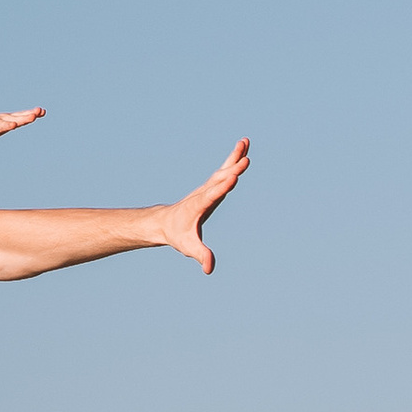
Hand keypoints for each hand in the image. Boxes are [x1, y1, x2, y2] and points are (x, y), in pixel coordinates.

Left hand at [0, 106, 47, 151]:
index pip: (1, 125)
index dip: (7, 125)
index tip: (14, 124)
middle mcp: (1, 119)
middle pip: (14, 119)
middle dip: (23, 118)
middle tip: (33, 116)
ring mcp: (7, 118)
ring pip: (20, 116)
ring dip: (30, 114)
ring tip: (41, 111)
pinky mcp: (11, 118)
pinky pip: (22, 116)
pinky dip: (31, 114)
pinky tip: (42, 112)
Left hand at [158, 137, 250, 271]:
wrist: (166, 222)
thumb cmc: (178, 236)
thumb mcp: (188, 247)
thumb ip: (200, 255)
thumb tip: (209, 270)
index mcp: (198, 206)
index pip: (212, 195)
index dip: (222, 187)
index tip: (233, 177)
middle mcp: (204, 192)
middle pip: (220, 179)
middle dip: (232, 170)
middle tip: (245, 160)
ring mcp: (208, 187)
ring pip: (223, 169)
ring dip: (234, 156)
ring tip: (245, 142)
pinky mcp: (212, 185)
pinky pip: (224, 169)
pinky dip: (234, 158)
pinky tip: (243, 147)